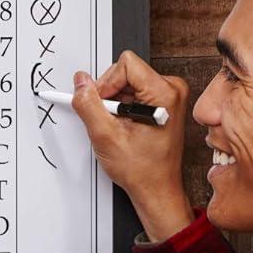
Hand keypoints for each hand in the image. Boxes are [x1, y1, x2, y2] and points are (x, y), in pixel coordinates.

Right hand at [71, 51, 192, 241]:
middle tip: (112, 121)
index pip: (125, 64)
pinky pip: (133, 91)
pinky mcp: (163, 101)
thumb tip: (80, 82)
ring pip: (126, 81)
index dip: (106, 84)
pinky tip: (126, 126)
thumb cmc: (142, 169)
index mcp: (165, 93)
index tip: (104, 107)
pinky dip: (123, 107)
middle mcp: (172, 89)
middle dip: (110, 95)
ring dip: (116, 103)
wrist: (156, 188)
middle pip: (125, 71)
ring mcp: (169, 95)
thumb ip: (88, 105)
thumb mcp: (105, 136)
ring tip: (121, 127)